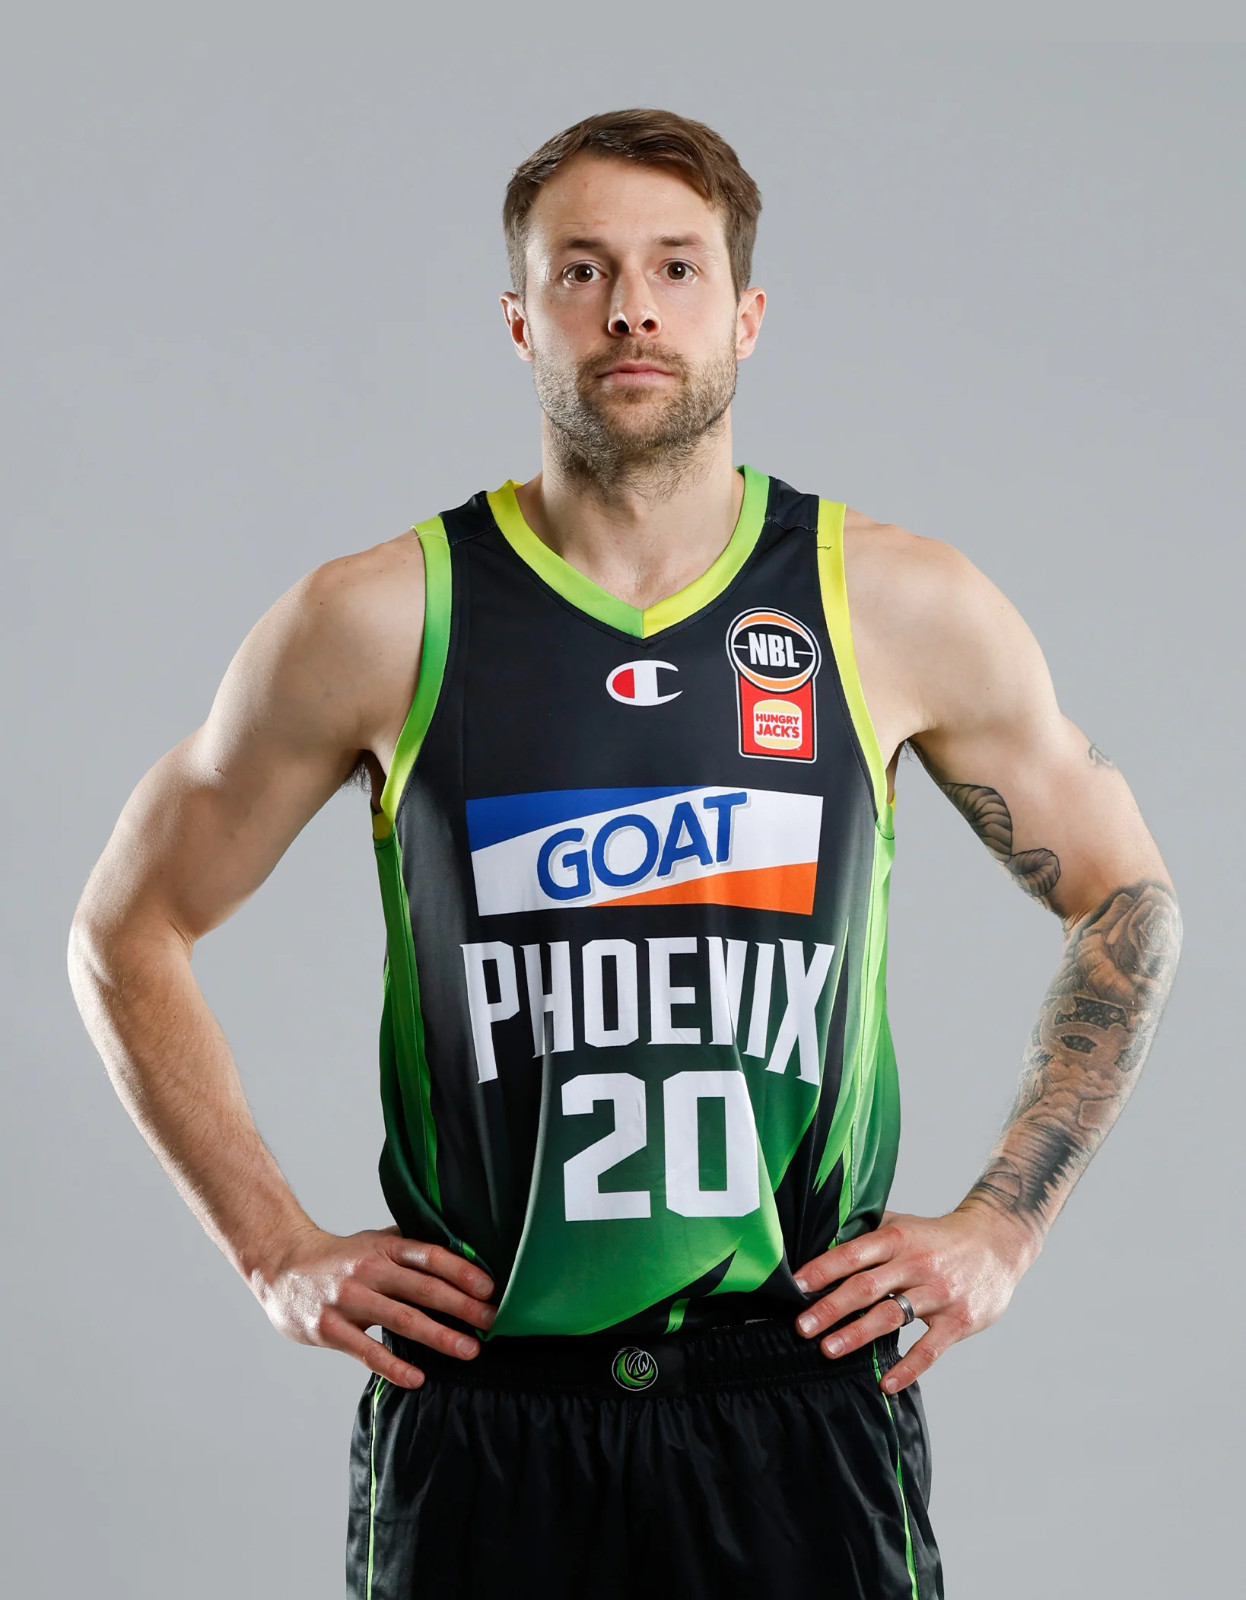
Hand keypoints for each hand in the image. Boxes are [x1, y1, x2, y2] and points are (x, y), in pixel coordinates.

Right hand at [252, 1224, 496, 1388]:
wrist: (282, 1267)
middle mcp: (369, 1270)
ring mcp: (348, 1300)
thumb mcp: (374, 1240)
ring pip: (401, 1320)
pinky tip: (418, 1378)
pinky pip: (367, 1352)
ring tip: (469, 1350)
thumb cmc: (340, 1258)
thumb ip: (410, 1245)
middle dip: (461, 1306)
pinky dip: (394, 1367)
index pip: (429, 1255)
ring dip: (439, 1336)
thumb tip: (461, 1249)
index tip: (489, 1287)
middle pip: (422, 1288)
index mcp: (384, 1247)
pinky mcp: (330, 1329)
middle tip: (492, 1321)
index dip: (461, 1270)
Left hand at [791, 1208, 1034, 1393]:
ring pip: (892, 1317)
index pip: (853, 1254)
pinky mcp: (958, 1320)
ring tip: (829, 1350)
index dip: (823, 1270)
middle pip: (867, 1287)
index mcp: (898, 1238)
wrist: (996, 1243)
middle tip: (803, 1326)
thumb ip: (867, 1235)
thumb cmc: (937, 1237)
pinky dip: (908, 1368)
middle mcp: (917, 1263)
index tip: (796, 1286)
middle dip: (831, 1307)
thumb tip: (821, 1244)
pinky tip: (886, 1383)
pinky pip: (929, 1349)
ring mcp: (939, 1293)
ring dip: (858, 1335)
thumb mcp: (903, 1226)